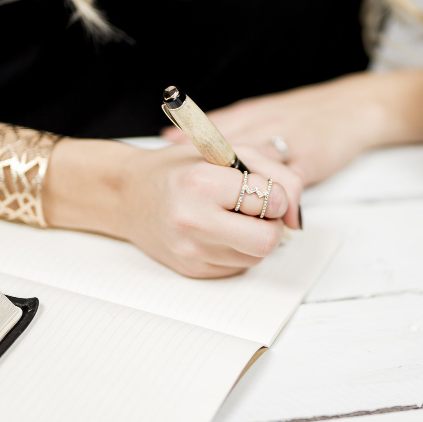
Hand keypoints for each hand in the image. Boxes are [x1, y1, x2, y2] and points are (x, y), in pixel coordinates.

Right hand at [46, 141, 301, 278]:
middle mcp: (193, 221)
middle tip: (256, 210)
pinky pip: (238, 267)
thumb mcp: (227, 150)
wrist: (128, 195)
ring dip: (254, 238)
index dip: (275, 195)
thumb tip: (294, 212)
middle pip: (266, 240)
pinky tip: (217, 231)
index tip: (263, 190)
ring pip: (256, 257)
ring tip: (231, 217)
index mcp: (201, 183)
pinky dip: (237, 250)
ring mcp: (191, 251)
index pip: (269, 201)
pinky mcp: (193, 270)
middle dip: (270, 224)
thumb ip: (273, 171)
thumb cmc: (178, 168)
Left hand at [161, 68, 422, 185]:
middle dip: (204, 162)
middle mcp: (267, 124)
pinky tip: (265, 214)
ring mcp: (289, 141)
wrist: (356, 106)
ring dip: (238, 186)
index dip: (189, 138)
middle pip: (229, 143)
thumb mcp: (268, 111)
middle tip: (181, 182)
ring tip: (217, 205)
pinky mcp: (312, 158)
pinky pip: (290, 181)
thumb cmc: (308, 114)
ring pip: (257, 163)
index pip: (214, 124)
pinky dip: (277, 198)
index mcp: (254, 113)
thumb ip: (231, 126)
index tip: (163, 149)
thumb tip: (182, 138)